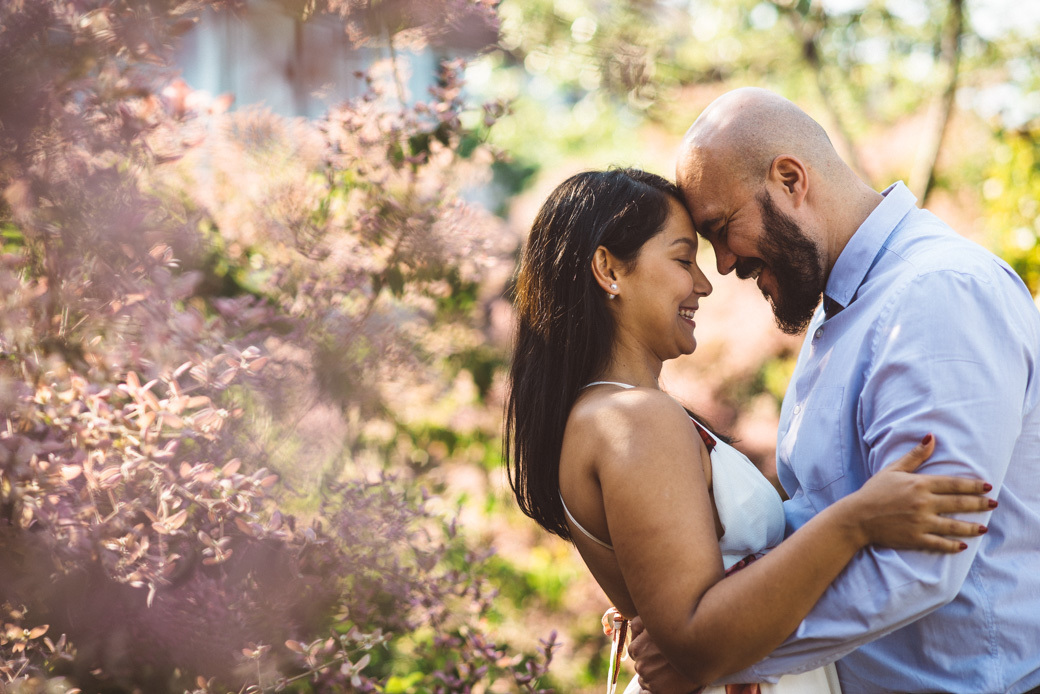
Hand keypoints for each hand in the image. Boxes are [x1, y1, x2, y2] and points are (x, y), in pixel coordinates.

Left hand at [627, 617, 702, 693]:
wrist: (703, 651)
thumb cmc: (679, 633)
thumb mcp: (656, 622)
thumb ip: (638, 623)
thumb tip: (631, 627)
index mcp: (636, 649)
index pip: (634, 652)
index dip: (646, 651)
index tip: (658, 649)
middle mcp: (640, 666)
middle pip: (640, 667)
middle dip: (650, 663)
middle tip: (666, 660)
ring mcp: (649, 680)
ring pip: (646, 680)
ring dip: (655, 676)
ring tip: (670, 669)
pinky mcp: (659, 692)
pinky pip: (650, 693)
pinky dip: (658, 688)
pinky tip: (668, 680)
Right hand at [849, 434, 994, 551]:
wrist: (857, 517)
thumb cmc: (874, 491)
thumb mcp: (893, 470)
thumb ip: (915, 456)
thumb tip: (931, 437)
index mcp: (919, 484)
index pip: (953, 484)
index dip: (973, 485)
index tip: (987, 486)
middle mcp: (923, 503)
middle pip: (958, 503)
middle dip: (979, 504)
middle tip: (994, 504)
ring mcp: (920, 522)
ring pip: (953, 525)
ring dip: (971, 527)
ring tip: (983, 527)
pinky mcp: (915, 538)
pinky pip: (939, 543)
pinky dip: (952, 545)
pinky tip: (963, 545)